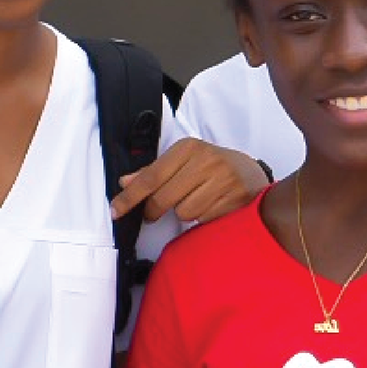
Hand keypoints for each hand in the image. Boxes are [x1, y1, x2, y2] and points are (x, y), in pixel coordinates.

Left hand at [112, 140, 267, 226]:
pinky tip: (209, 206)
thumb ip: (154, 172)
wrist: (250, 173)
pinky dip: (201, 218)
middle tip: (153, 213)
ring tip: (194, 201)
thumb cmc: (210, 166)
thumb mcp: (183, 161)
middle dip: (153, 210)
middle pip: (164, 198)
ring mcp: (222, 181)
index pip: (151, 177)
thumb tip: (125, 182)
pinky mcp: (234, 200)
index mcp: (188, 148)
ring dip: (183, 212)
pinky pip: (203, 220)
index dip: (130, 197)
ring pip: (183, 212)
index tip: (115, 211)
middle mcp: (206, 161)